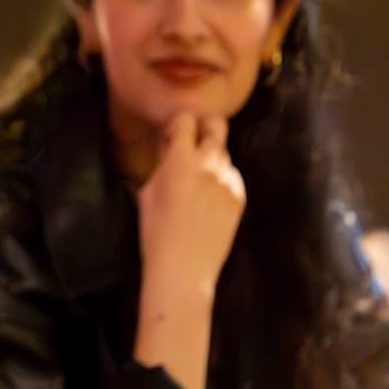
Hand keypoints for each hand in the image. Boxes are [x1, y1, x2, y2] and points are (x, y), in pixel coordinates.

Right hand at [136, 113, 243, 290]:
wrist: (184, 269)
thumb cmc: (156, 232)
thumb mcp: (147, 193)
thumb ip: (162, 163)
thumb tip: (170, 145)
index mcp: (180, 161)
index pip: (186, 119)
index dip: (177, 125)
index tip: (170, 138)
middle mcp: (209, 165)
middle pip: (216, 124)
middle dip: (203, 127)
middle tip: (190, 144)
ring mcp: (229, 181)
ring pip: (223, 152)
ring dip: (209, 157)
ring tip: (195, 183)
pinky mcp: (240, 196)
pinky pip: (230, 176)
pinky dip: (219, 180)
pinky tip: (206, 202)